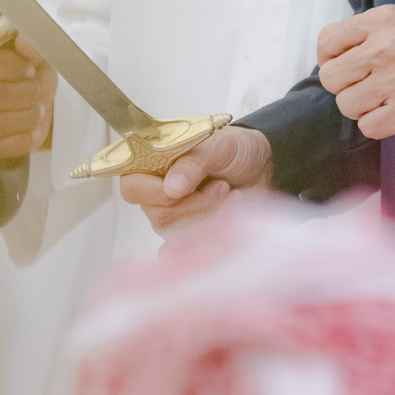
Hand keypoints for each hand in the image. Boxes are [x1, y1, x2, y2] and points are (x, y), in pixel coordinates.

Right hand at [0, 36, 55, 164]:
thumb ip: (32, 46)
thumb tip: (23, 41)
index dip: (11, 68)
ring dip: (26, 118)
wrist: (29, 111)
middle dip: (24, 95)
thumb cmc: (26, 80)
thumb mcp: (35, 58)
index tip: (31, 71)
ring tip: (36, 112)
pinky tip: (29, 132)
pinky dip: (20, 141)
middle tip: (37, 94)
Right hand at [120, 125, 271, 233]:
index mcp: (154, 163)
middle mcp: (157, 191)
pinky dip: (215, 234)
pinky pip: (193, 247)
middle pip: (157, 214)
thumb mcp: (219, 146)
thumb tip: (170, 187)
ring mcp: (174, 214)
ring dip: (210, 216)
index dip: (151, 191)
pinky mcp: (192, 232)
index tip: (179, 188)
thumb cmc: (235, 150)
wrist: (263, 167)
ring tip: (230, 195)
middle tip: (221, 187)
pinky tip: (227, 220)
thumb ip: (193, 163)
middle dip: (194, 204)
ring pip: (178, 233)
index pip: (131, 185)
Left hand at [317, 5, 394, 138]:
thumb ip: (370, 32)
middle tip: (363, 84)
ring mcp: (394, 81)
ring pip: (346, 105)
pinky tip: (392, 113)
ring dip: (361, 107)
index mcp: (381, 22)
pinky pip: (368, 126)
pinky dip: (377, 124)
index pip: (327, 42)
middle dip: (344, 85)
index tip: (341, 64)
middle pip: (331, 77)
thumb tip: (338, 53)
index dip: (328, 58)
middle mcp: (383, 49)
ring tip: (381, 99)